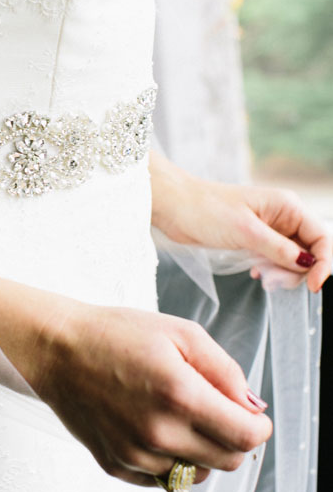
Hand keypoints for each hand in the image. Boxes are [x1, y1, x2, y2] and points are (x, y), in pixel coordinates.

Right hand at [34, 303, 271, 486]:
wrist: (58, 350)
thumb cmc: (118, 334)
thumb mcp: (181, 333)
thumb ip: (225, 370)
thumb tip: (252, 407)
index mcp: (180, 396)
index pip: (246, 438)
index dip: (259, 427)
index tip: (253, 416)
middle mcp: (159, 433)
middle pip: (228, 461)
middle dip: (233, 439)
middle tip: (216, 411)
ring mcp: (136, 455)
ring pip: (198, 474)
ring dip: (201, 451)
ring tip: (177, 415)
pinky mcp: (117, 466)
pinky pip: (163, 479)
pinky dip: (169, 459)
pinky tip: (152, 426)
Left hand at [150, 154, 331, 293]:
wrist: (174, 206)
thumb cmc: (205, 210)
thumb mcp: (246, 232)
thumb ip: (279, 249)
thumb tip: (308, 263)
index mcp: (287, 206)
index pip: (322, 238)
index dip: (323, 263)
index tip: (312, 286)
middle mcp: (283, 216)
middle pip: (310, 251)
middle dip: (297, 271)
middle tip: (271, 281)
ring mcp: (270, 228)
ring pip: (293, 259)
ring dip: (282, 273)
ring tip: (261, 277)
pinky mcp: (255, 239)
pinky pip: (275, 259)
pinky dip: (271, 271)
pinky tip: (256, 274)